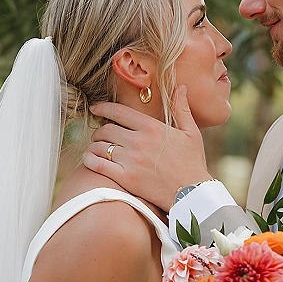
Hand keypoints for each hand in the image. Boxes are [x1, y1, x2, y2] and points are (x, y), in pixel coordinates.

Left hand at [83, 87, 211, 211]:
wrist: (192, 194)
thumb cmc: (192, 163)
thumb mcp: (191, 133)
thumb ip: (182, 108)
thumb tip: (181, 87)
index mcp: (152, 127)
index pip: (118, 112)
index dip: (103, 108)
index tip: (95, 109)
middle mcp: (138, 141)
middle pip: (106, 129)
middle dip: (99, 130)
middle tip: (99, 134)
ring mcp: (130, 160)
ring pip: (99, 146)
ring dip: (94, 145)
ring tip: (95, 148)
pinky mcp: (125, 178)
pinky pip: (98, 165)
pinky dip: (89, 159)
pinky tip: (89, 158)